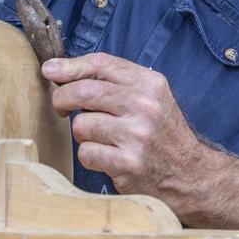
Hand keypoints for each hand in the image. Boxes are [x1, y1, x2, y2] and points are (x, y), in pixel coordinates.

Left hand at [42, 53, 204, 198]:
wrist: (189, 175)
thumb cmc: (159, 132)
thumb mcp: (148, 96)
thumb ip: (112, 81)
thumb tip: (56, 69)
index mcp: (150, 84)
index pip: (101, 63)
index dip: (70, 66)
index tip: (50, 70)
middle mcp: (145, 106)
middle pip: (84, 91)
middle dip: (62, 97)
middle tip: (60, 106)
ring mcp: (137, 136)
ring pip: (81, 125)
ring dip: (82, 133)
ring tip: (101, 138)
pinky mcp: (128, 164)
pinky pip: (86, 153)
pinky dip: (89, 156)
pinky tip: (106, 157)